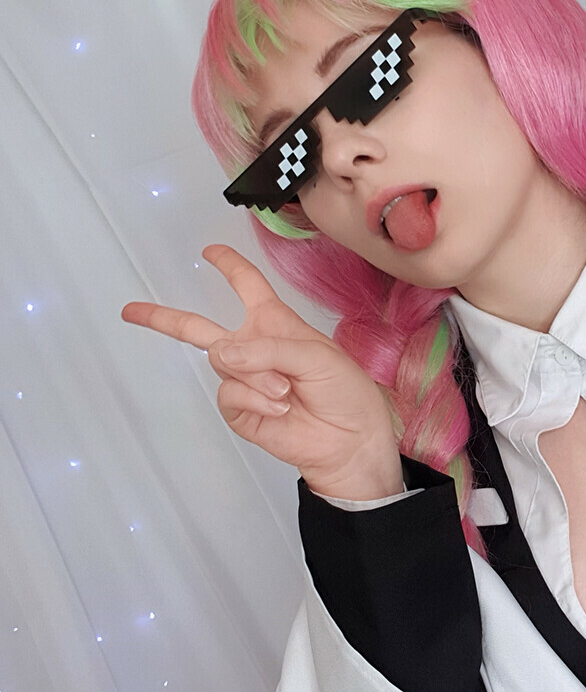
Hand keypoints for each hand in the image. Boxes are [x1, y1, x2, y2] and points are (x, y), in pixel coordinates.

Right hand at [121, 244, 402, 499]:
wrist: (348, 440)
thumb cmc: (343, 390)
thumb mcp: (316, 355)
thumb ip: (267, 348)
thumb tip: (220, 353)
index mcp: (274, 322)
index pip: (247, 286)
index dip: (229, 266)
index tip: (210, 251)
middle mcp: (252, 347)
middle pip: (197, 327)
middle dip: (162, 318)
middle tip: (130, 310)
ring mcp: (242, 379)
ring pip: (223, 363)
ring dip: (257, 376)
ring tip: (288, 391)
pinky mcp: (239, 409)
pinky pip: (228, 392)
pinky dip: (254, 398)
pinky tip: (279, 407)